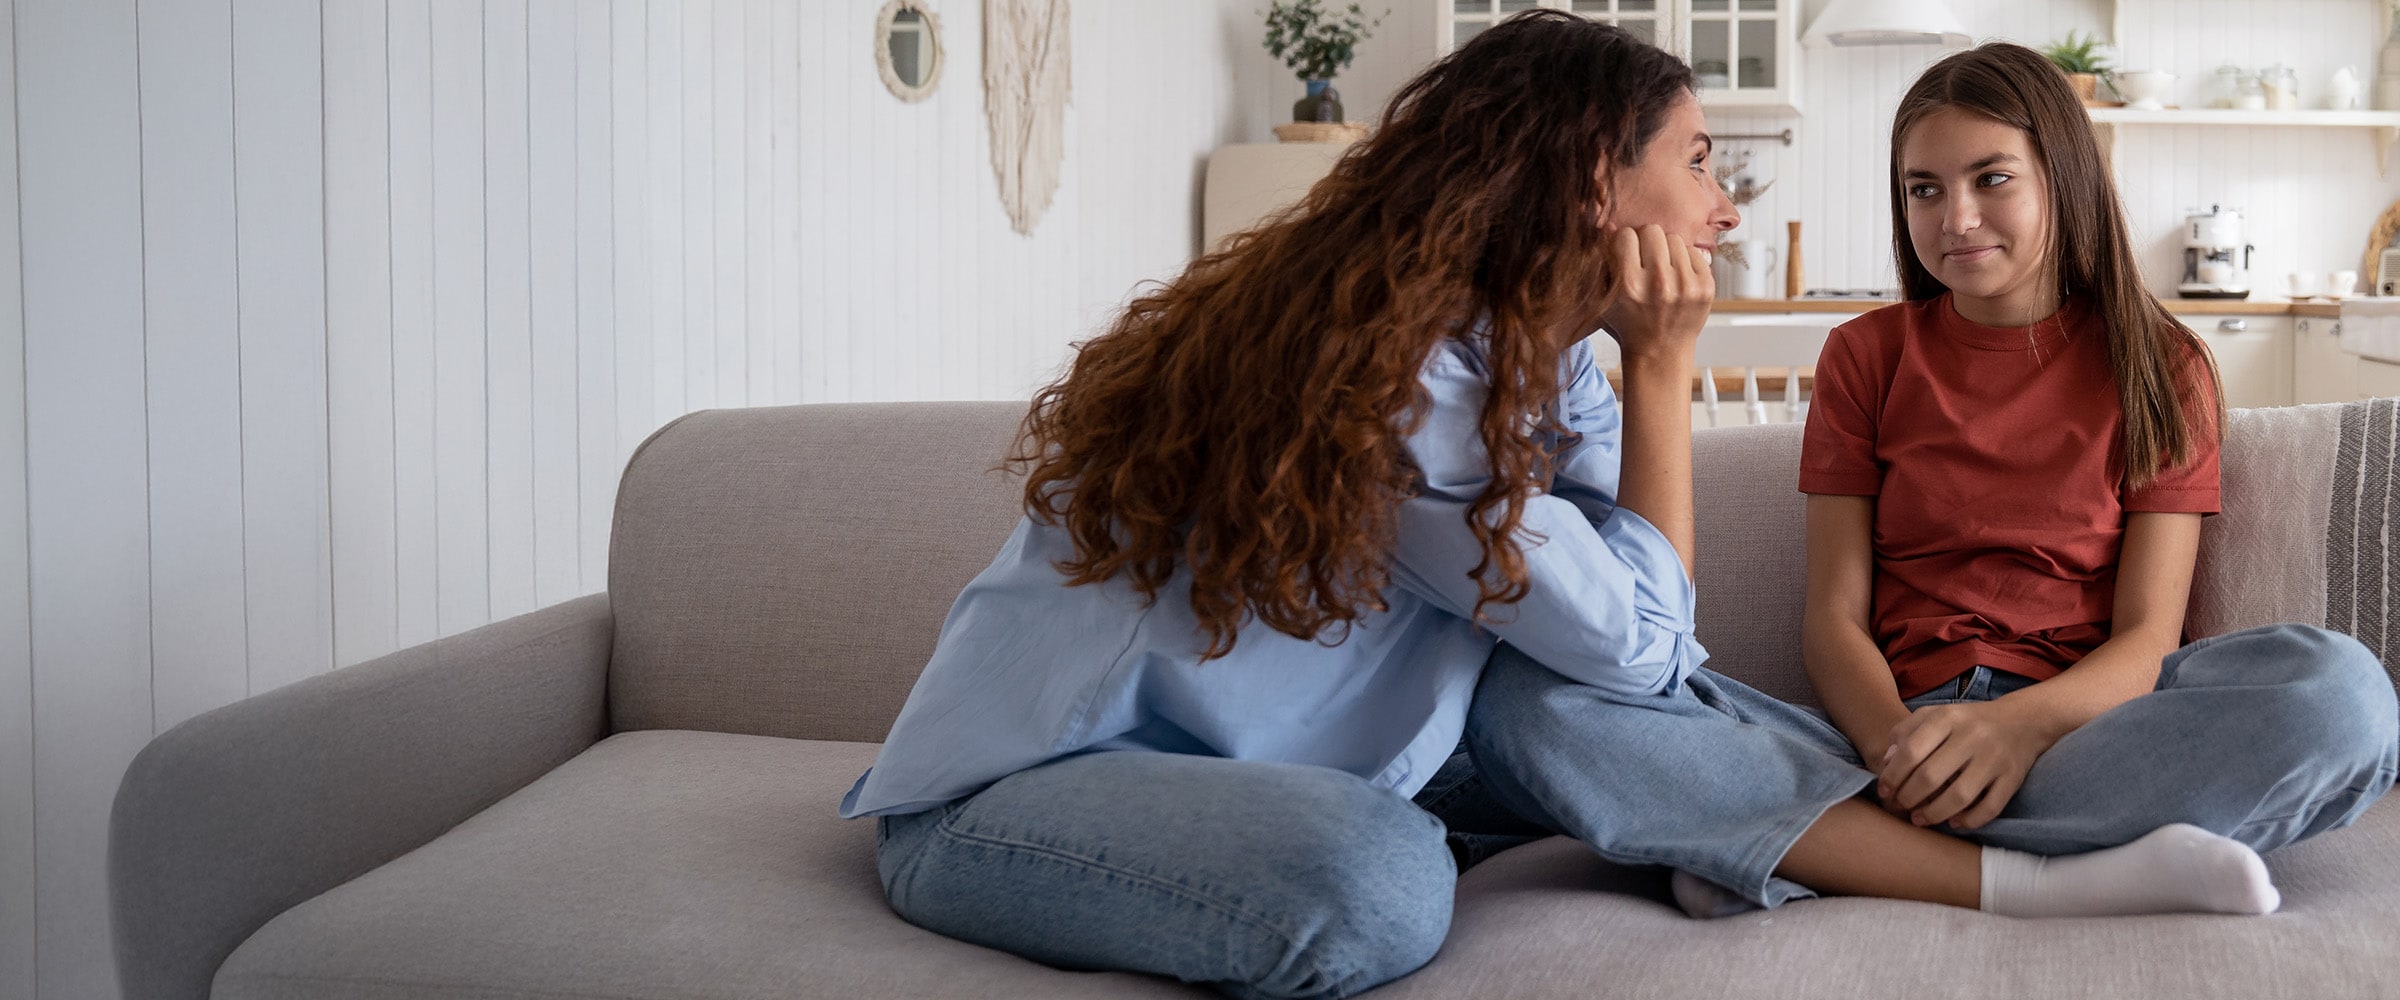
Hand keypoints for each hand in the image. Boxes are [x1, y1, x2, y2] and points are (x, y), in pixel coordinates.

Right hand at [1598, 225, 1712, 363]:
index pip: (1625, 235)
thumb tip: (1608, 223)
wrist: (1660, 353)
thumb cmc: (1629, 324)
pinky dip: (1684, 260)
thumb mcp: (1605, 298)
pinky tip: (1677, 278)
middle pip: (1652, 230)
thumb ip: (1604, 262)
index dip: (1623, 243)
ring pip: (1674, 238)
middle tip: (1645, 259)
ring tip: (1662, 269)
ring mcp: (1686, 285)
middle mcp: (1659, 284)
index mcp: (1629, 286)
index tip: (1625, 255)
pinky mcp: (1706, 286)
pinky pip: (1694, 251)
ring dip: (1666, 250)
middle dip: (1646, 242)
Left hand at [1876, 701, 2052, 830]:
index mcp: (1948, 718)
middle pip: (1931, 776)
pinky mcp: (2013, 778)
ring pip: (1959, 796)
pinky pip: (1990, 807)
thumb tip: (1885, 763)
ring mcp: (1994, 759)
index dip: (1892, 776)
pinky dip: (1970, 820)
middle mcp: (1972, 737)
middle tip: (1899, 806)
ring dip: (1934, 814)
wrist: (2023, 720)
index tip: (1884, 790)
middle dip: (1908, 797)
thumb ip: (1905, 733)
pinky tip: (1954, 822)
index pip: (1911, 751)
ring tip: (1919, 819)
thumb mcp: (1935, 715)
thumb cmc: (1967, 722)